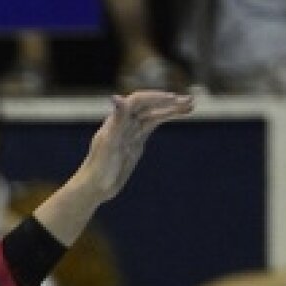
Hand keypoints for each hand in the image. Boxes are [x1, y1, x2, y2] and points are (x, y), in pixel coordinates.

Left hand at [80, 91, 194, 204]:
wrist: (94, 188)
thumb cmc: (99, 167)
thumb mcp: (109, 143)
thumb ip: (117, 120)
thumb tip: (116, 97)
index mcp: (117, 120)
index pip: (138, 101)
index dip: (155, 97)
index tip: (172, 98)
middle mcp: (125, 122)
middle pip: (149, 106)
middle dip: (169, 102)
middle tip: (190, 100)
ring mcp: (131, 131)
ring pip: (154, 115)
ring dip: (172, 109)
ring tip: (191, 106)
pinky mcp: (136, 141)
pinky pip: (152, 125)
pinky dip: (165, 119)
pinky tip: (178, 114)